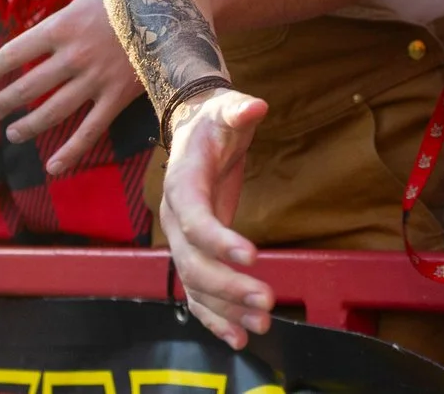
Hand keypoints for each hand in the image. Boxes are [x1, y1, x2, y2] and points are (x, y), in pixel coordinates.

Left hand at [0, 0, 146, 173]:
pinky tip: (53, 165)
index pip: (15, 52)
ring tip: (13, 133)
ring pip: (53, 111)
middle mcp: (73, 56)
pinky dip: (71, 151)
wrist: (172, 6)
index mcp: (62, 26)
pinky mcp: (117, 97)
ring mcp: (95, 80)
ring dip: (28, 126)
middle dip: (5, 101)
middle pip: (29, 86)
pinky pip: (90, 130)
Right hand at [157, 89, 272, 349]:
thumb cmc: (213, 121)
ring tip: (260, 326)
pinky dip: (214, 316)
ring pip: (195, 284)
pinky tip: (239, 336)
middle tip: (267, 300)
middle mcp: (175, 219)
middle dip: (228, 285)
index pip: (195, 219)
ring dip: (226, 309)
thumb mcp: (226, 108)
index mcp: (182, 185)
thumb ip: (238, 110)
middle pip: (193, 263)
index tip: (252, 255)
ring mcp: (182, 241)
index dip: (218, 240)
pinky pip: (197, 292)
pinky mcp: (194, 252)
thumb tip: (255, 107)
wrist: (194, 131)